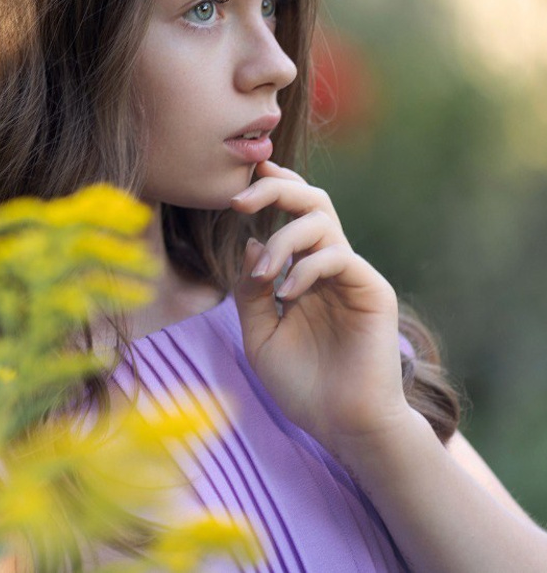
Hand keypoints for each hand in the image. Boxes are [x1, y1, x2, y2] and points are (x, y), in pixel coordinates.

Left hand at [229, 160, 413, 462]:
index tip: (238, 186)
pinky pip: (339, 256)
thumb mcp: (259, 336)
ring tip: (264, 276)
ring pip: (323, 221)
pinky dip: (306, 267)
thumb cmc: (302, 386)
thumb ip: (250, 292)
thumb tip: (250, 241)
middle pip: (313, 201)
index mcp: (305, 273)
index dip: (273, 188)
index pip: (294, 213)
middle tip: (238, 203)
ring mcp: (354, 277)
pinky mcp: (373, 293)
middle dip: (274, 190)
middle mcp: (331, 267)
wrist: (342, 426)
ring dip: (283, 239)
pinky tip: (288, 294)